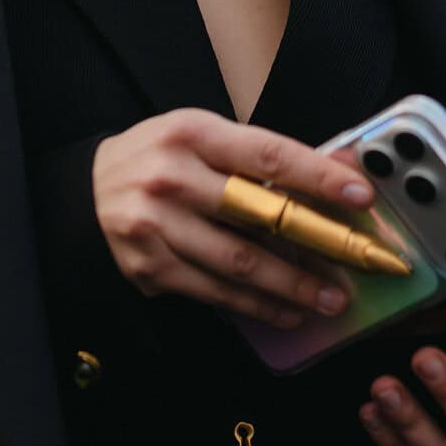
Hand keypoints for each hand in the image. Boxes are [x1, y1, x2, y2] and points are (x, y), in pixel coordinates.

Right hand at [92, 109, 375, 329]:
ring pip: (239, 262)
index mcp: (193, 134)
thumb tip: (338, 168)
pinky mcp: (148, 266)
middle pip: (258, 214)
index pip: (268, 154)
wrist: (84, 192)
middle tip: (358, 262)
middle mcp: (172, 177)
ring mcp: (156, 225)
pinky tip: (286, 312)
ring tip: (330, 300)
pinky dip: (256, 306)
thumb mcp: (203, 138)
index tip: (361, 195)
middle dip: (317, 243)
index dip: (318, 176)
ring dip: (292, 286)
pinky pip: (214, 291)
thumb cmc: (159, 159)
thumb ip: (263, 155)